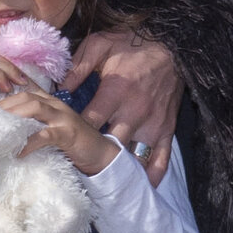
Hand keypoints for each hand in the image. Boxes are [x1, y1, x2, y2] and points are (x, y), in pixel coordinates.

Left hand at [0, 83, 118, 177]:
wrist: (100, 153)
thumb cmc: (72, 140)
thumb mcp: (50, 126)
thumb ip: (33, 121)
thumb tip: (9, 124)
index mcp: (50, 101)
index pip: (28, 82)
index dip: (11, 69)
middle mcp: (55, 105)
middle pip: (27, 95)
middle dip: (5, 102)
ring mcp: (62, 118)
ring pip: (35, 108)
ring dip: (14, 115)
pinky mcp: (67, 134)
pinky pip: (45, 136)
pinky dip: (29, 142)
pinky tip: (18, 151)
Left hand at [69, 30, 181, 182]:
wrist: (173, 46)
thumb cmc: (132, 45)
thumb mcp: (100, 45)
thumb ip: (78, 66)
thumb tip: (58, 87)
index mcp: (115, 91)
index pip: (89, 122)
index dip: (72, 134)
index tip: (60, 142)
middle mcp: (134, 111)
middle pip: (109, 144)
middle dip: (93, 157)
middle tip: (77, 167)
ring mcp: (152, 123)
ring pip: (133, 155)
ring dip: (119, 170)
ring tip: (103, 183)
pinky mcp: (167, 129)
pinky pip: (161, 157)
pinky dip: (152, 174)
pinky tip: (141, 187)